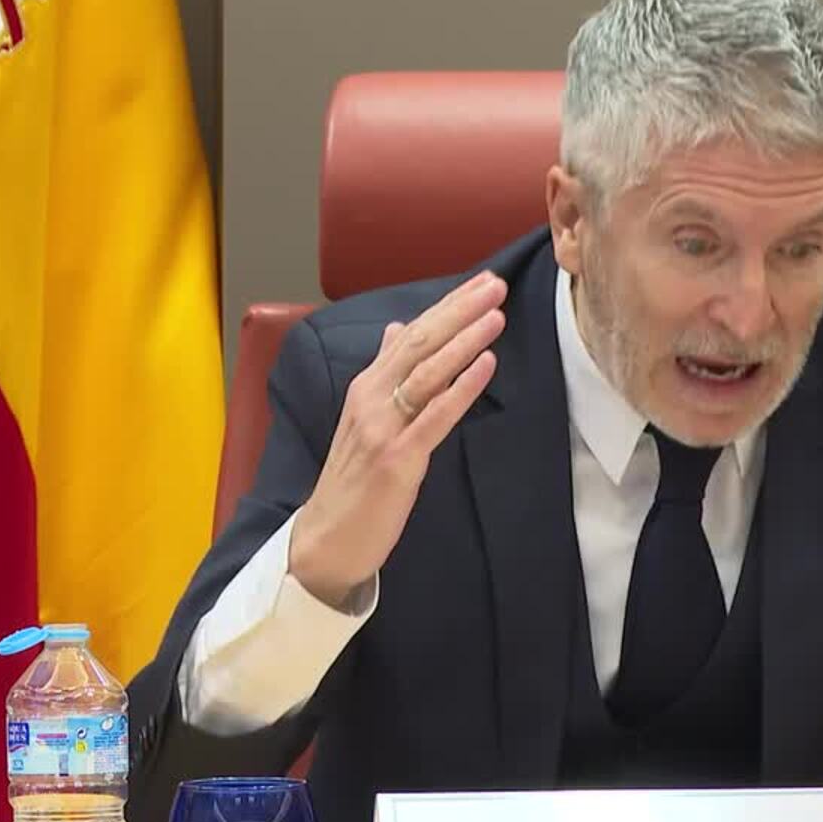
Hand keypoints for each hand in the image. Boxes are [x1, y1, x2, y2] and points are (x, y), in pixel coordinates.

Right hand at [289, 270, 507, 605]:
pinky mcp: (396, 459)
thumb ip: (384, 371)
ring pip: (426, 373)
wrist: (327, 539)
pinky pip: (433, 417)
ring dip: (463, 341)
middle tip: (495, 284)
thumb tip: (397, 328)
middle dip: (459, 311)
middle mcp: (371, 399)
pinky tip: (485, 365)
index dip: (448, 306)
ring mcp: (382, 428)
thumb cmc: (353, 481)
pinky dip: (460, 388)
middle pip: (420, 343)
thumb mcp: (365, 418)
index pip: (412, 334)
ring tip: (495, 315)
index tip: (482, 282)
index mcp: (367, 387)